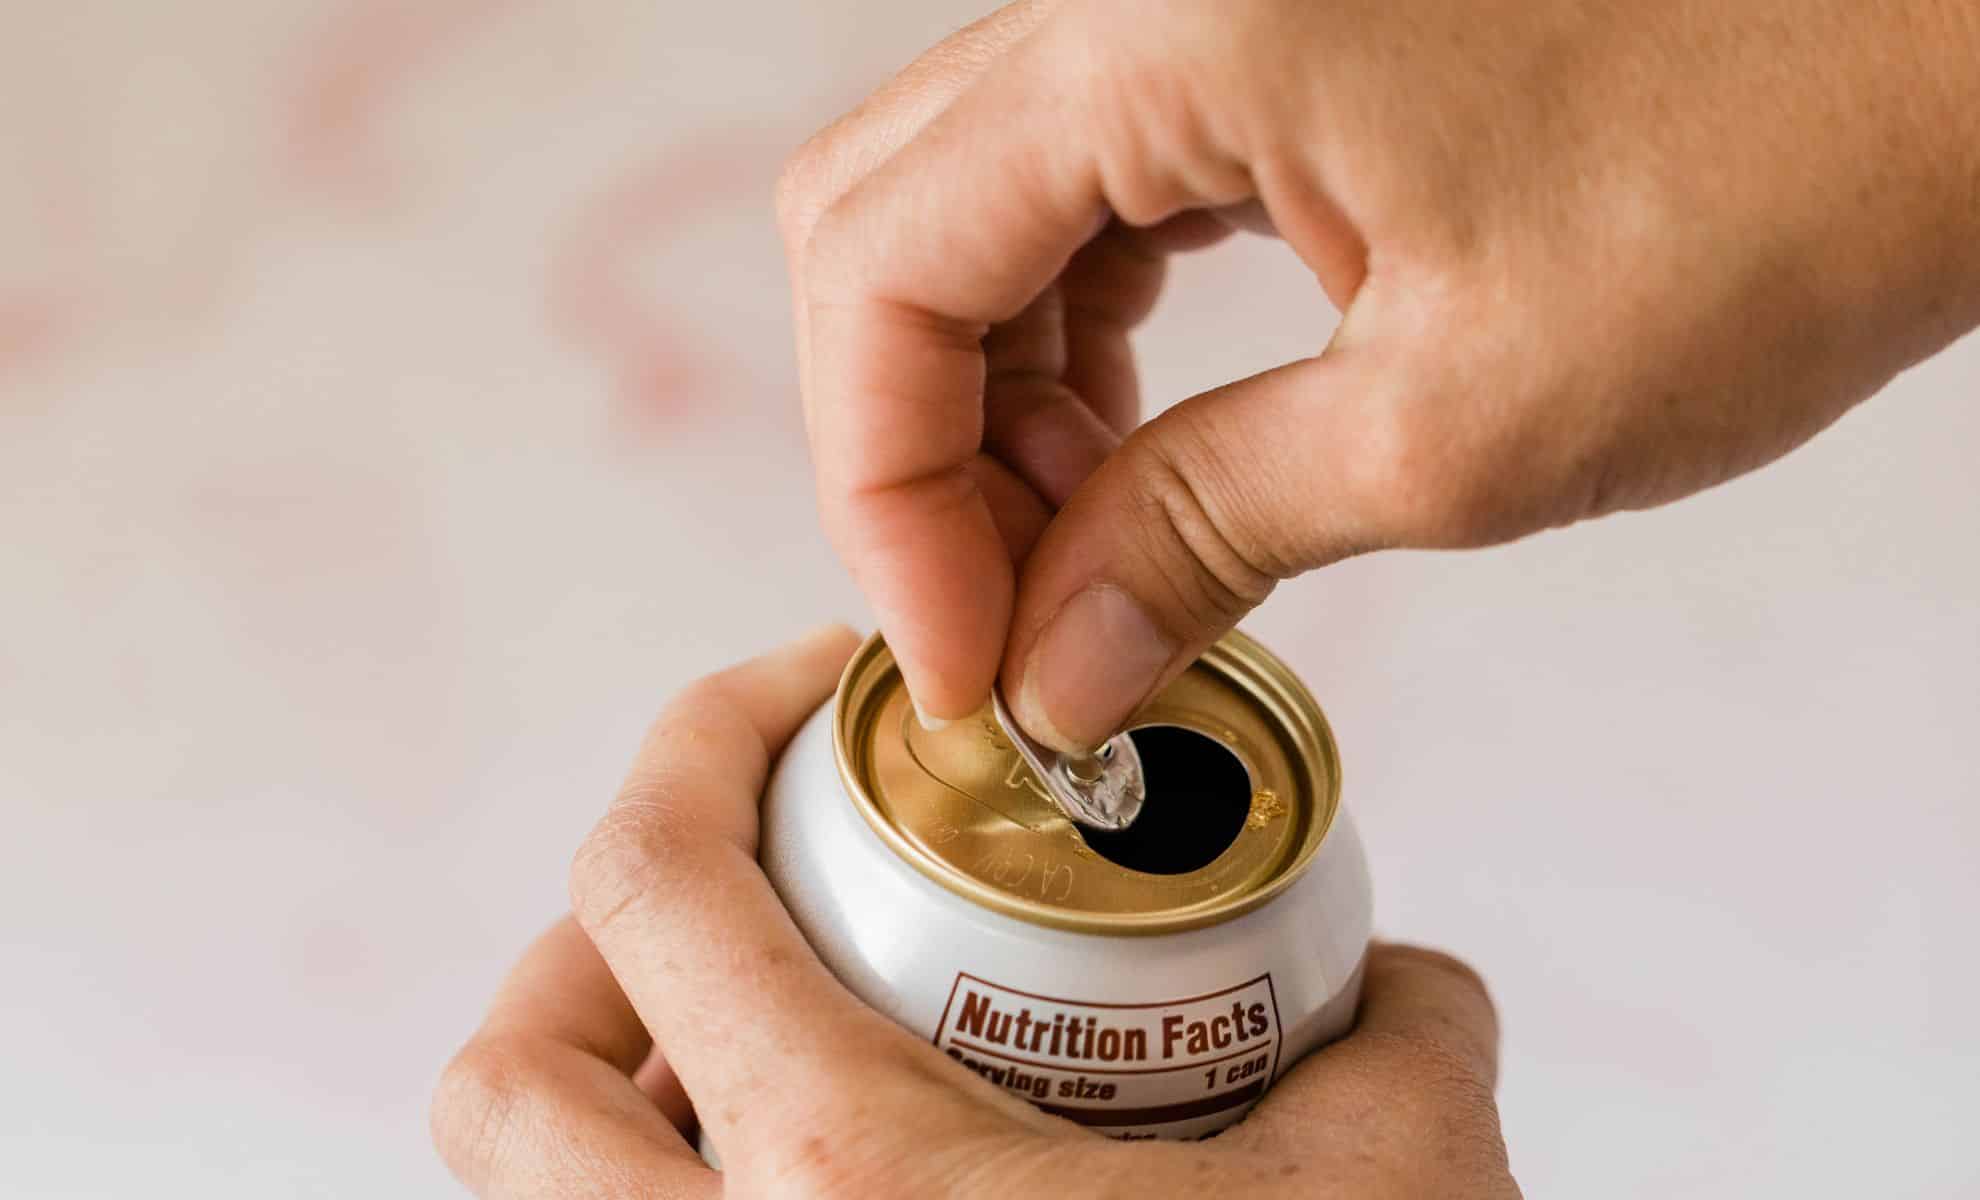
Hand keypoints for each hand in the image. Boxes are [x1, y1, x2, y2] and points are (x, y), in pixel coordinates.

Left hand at [431, 628, 1517, 1197]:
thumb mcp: (1405, 1194)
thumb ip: (1402, 1035)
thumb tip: (1395, 984)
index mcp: (849, 1197)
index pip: (648, 884)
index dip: (705, 736)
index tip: (814, 693)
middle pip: (506, 1073)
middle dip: (601, 946)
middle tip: (760, 885)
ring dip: (622, 1094)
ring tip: (781, 1042)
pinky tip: (845, 1197)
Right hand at [779, 0, 1979, 751]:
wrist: (1952, 47)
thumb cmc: (1791, 170)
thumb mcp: (1463, 421)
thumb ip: (1206, 537)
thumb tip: (1056, 665)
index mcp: (1170, 27)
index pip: (886, 268)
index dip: (887, 495)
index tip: (967, 657)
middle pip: (893, 219)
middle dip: (922, 447)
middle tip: (1018, 612)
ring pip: (978, 206)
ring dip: (1000, 398)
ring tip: (1099, 546)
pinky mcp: (1264, 30)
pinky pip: (1091, 183)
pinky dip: (1084, 333)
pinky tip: (1148, 441)